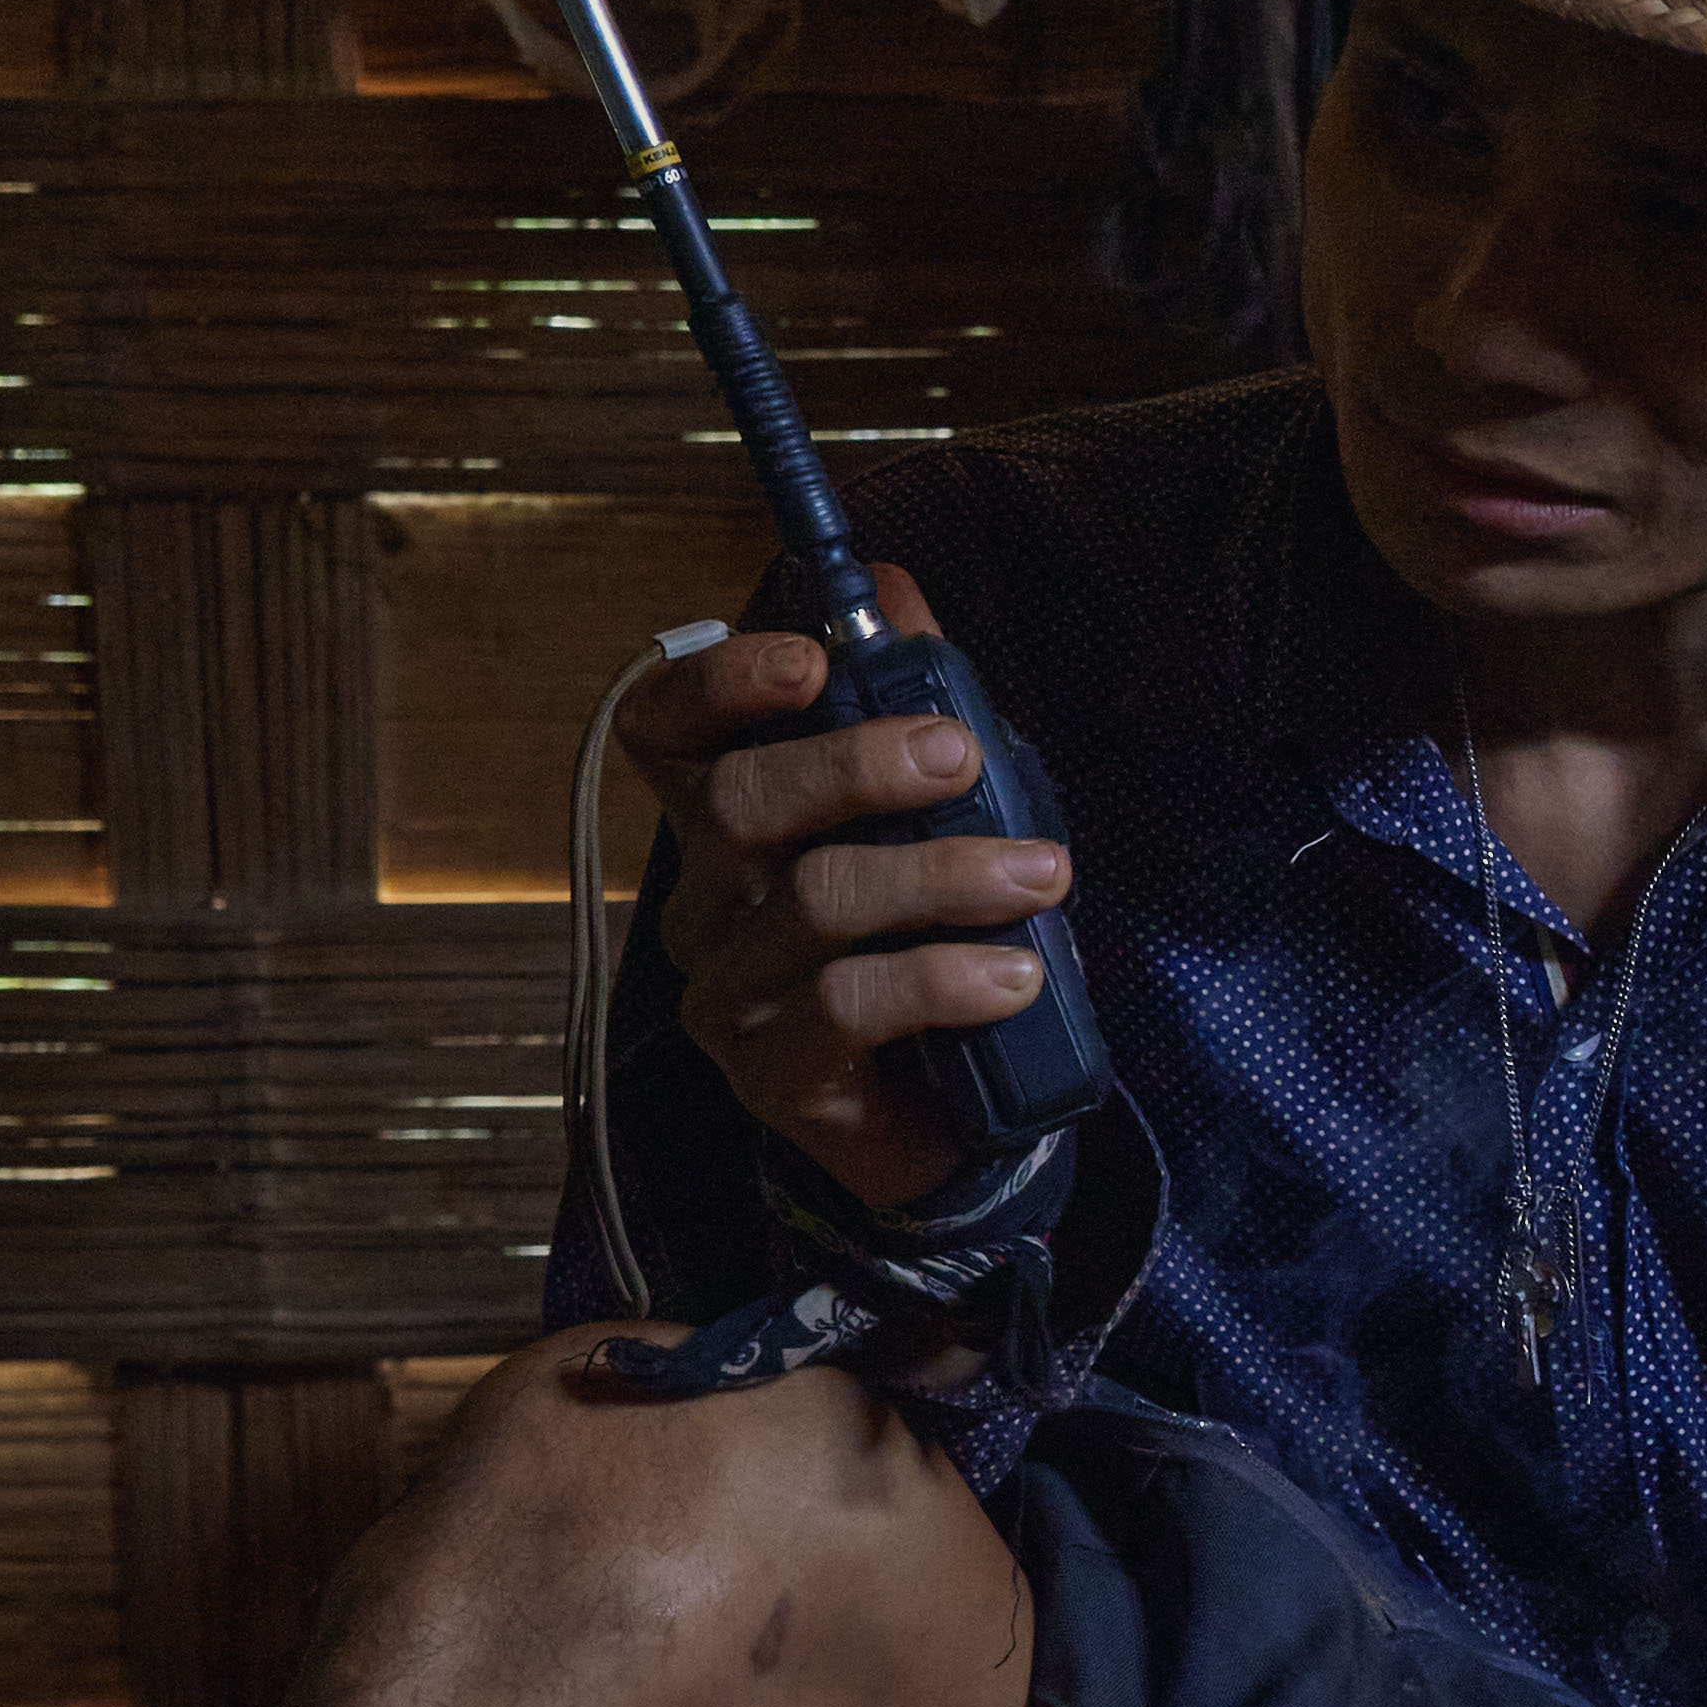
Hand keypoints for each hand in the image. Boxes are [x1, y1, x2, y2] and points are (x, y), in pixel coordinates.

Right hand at [615, 574, 1070, 1225]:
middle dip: (857, 765)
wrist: (946, 1120)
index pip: (665, 731)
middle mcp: (706, 901)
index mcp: (729, 823)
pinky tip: (1012, 976)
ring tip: (1041, 877)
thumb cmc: (927, 944)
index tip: (809, 662)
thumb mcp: (928, 818)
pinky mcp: (772, 1076)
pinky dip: (943, 978)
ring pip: (812, 901)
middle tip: (961, 756)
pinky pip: (845, 1006)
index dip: (716, 683)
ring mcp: (729, 991)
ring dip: (942, 875)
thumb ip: (909, 705)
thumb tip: (893, 587)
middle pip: (739, 803)